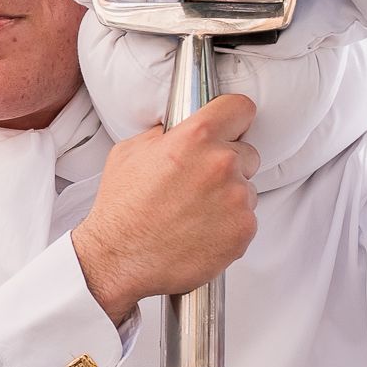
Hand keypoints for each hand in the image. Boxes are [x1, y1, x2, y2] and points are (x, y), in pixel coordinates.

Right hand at [72, 94, 260, 326]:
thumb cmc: (122, 209)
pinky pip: (247, 220)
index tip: (232, 127)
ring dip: (229, 198)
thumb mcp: (131, 151)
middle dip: (230, 165)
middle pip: (248, 153)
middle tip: (201, 184)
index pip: (240, 108)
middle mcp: (220, 164)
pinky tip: (202, 232)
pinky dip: (230, 226)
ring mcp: (236, 199)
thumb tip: (179, 130)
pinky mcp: (243, 231)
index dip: (234, 118)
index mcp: (195, 138)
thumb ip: (165, 135)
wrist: (118, 258)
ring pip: (247, 190)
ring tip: (196, 213)